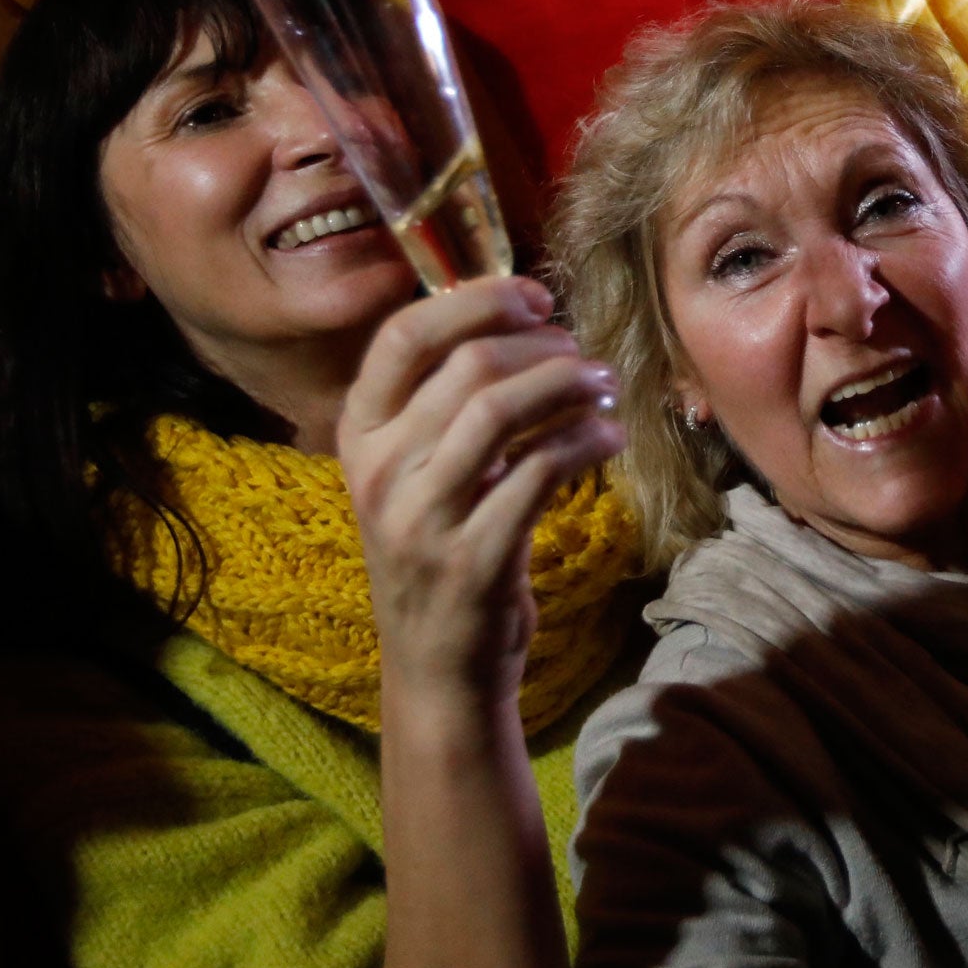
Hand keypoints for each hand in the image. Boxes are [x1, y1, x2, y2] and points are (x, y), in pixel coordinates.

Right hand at [339, 277, 624, 712]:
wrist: (438, 670)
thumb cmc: (440, 548)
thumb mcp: (418, 471)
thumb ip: (445, 402)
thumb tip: (521, 319)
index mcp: (358, 432)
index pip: (403, 334)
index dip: (476, 301)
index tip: (536, 298)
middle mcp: (378, 470)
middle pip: (466, 364)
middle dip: (543, 347)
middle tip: (586, 357)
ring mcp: (420, 517)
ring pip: (500, 410)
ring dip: (568, 385)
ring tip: (605, 386)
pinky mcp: (472, 558)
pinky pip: (538, 472)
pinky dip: (585, 440)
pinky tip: (609, 436)